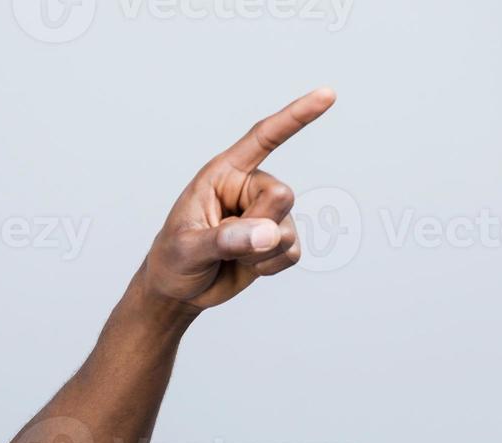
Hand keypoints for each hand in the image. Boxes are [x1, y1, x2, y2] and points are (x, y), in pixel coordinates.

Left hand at [142, 87, 335, 312]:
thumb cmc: (173, 259)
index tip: (328, 95)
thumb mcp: (188, 248)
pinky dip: (269, 267)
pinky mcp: (278, 240)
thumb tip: (268, 235)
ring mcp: (267, 214)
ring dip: (259, 253)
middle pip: (282, 196)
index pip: (263, 139)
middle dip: (257, 226)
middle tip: (223, 242)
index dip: (295, 117)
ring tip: (229, 256)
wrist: (179, 289)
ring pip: (288, 229)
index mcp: (224, 174)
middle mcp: (250, 188)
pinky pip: (292, 253)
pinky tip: (246, 266)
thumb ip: (225, 240)